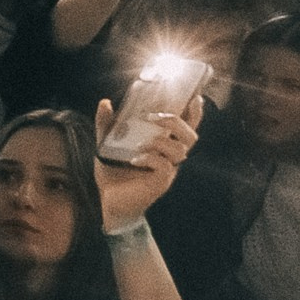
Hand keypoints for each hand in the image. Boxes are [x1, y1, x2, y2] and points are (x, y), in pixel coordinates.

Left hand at [92, 95, 199, 230]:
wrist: (107, 201)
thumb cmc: (112, 173)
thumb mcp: (106, 144)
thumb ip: (106, 125)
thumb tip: (105, 102)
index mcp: (162, 146)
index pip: (185, 128)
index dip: (194, 114)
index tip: (194, 97)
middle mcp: (169, 158)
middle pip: (190, 137)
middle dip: (176, 122)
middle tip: (154, 116)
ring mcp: (167, 171)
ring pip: (180, 151)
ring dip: (160, 141)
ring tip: (140, 143)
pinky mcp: (159, 183)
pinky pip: (165, 166)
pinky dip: (151, 158)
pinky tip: (135, 159)